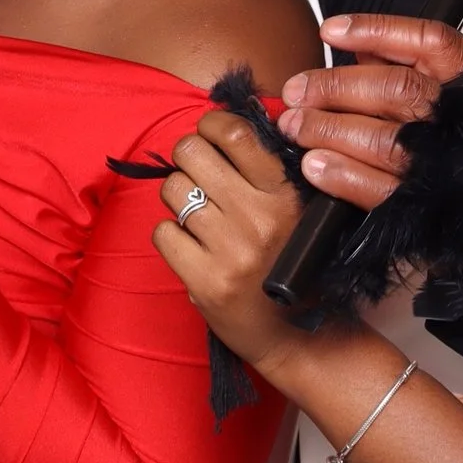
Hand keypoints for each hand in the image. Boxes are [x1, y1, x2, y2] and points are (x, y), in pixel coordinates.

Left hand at [151, 111, 318, 370]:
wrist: (299, 337)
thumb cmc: (294, 264)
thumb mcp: (300, 210)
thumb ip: (270, 171)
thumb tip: (224, 126)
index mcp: (286, 194)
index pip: (234, 134)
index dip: (211, 124)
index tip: (209, 134)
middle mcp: (259, 218)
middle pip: (192, 153)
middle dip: (188, 158)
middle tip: (197, 175)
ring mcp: (231, 251)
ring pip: (172, 190)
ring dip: (177, 198)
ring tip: (196, 215)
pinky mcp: (206, 282)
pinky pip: (163, 234)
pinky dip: (171, 237)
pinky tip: (191, 247)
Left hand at [275, 14, 462, 208]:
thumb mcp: (449, 88)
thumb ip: (404, 62)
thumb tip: (355, 46)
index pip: (429, 41)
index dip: (377, 31)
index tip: (330, 31)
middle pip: (395, 89)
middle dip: (335, 87)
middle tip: (296, 92)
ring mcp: (447, 163)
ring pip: (382, 139)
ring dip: (329, 131)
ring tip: (295, 126)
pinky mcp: (428, 205)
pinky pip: (381, 189)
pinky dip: (343, 175)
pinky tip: (315, 165)